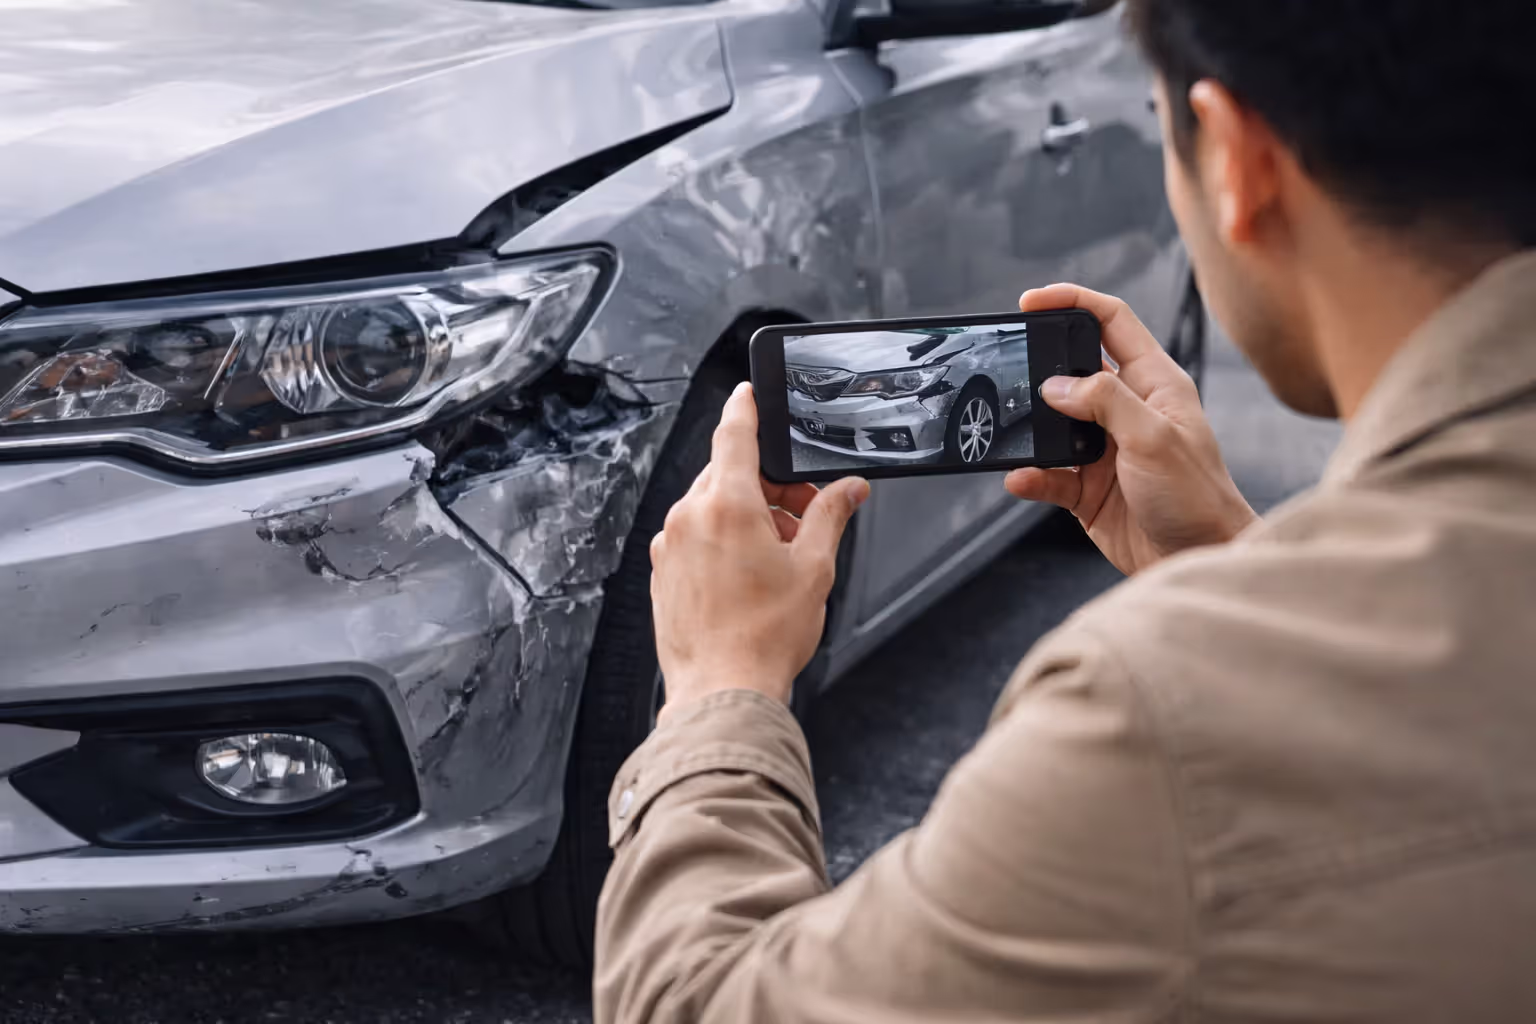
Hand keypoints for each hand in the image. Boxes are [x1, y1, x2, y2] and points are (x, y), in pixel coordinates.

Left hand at [650, 383, 869, 722]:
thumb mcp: (815, 569)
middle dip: (770, 485)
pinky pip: (695, 538)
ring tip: (781, 555)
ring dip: (748, 515)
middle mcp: (690, 517)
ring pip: (712, 507)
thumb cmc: (764, 637)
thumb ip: (831, 516)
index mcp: (727, 504)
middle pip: (730, 474)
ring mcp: (670, 545)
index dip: (746, 407)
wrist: (722, 692)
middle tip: (804, 515)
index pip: (734, 433)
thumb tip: (850, 490)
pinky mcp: (662, 572)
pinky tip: (750, 574)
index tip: (749, 393)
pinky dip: (723, 541)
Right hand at [1005, 284, 1258, 574]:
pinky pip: (1048, 473)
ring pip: (1053, 423)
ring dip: (1031, 429)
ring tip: (1013, 431)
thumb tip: (1056, 384)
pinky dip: (1031, 475)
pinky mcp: (1088, 488)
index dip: (1072, 303)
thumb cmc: (1198, 497)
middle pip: (1072, 369)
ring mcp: (1104, 448)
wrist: (1200, 559)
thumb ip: (1105, 401)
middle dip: (1039, 367)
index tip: (1032, 302)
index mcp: (1154, 382)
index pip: (1111, 322)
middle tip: (1010, 367)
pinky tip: (1023, 479)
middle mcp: (1127, 409)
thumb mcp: (1153, 438)